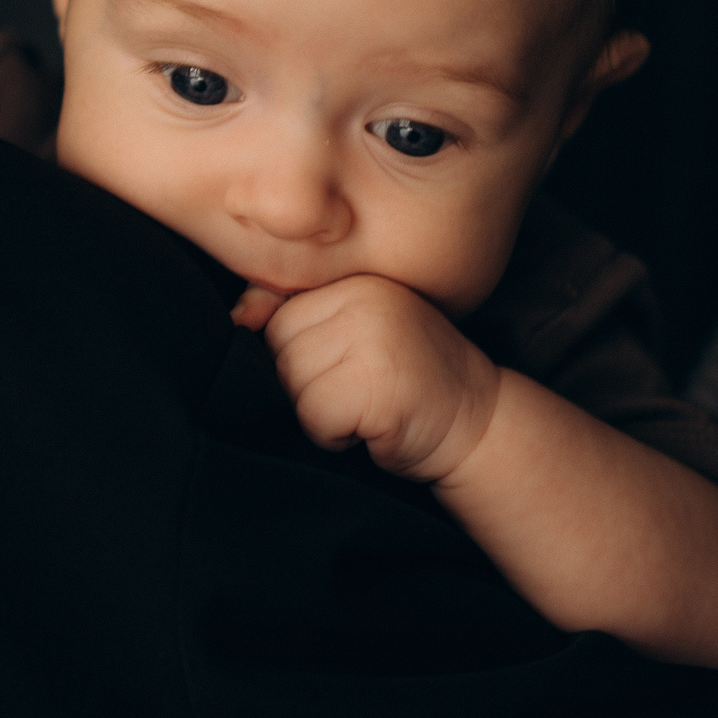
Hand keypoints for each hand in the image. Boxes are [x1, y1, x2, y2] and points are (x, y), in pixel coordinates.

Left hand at [248, 274, 503, 483]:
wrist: (479, 423)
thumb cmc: (405, 382)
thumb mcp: (354, 337)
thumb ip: (299, 319)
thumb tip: (238, 315)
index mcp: (358, 281)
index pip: (280, 320)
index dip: (301, 360)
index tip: (348, 369)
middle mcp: (367, 299)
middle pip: (279, 351)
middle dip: (306, 386)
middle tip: (359, 391)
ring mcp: (375, 338)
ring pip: (292, 384)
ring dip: (319, 412)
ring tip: (366, 407)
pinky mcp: (379, 383)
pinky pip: (314, 416)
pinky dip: (333, 436)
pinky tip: (372, 427)